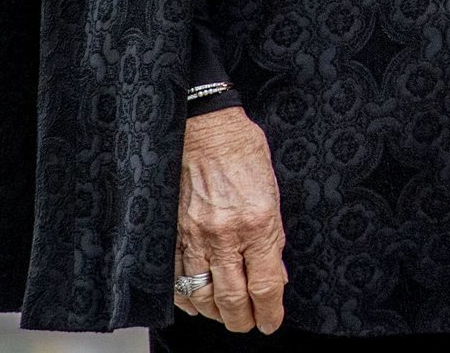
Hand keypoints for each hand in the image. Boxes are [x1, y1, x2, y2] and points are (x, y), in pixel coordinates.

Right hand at [174, 105, 287, 334]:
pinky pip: (177, 279)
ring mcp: (195, 236)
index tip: (271, 321)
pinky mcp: (174, 233)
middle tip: (249, 322)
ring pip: (202, 296)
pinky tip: (198, 299)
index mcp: (257, 222)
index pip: (265, 286)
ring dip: (216, 313)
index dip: (270, 312)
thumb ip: (273, 236)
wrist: (205, 126)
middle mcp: (225, 234)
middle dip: (242, 320)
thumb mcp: (271, 190)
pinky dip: (187, 298)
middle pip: (232, 301)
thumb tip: (275, 272)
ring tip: (226, 313)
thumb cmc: (241, 149)